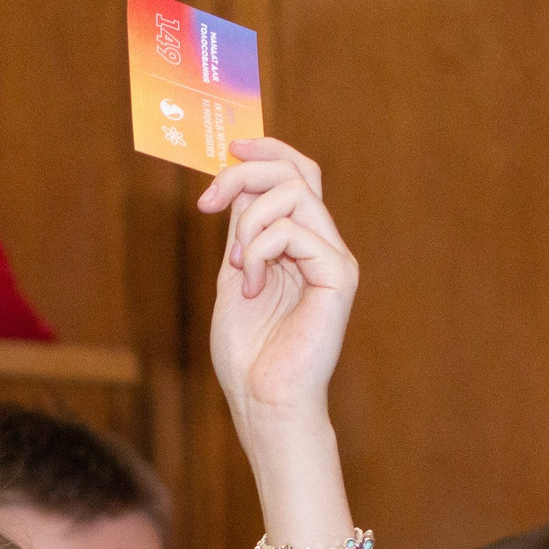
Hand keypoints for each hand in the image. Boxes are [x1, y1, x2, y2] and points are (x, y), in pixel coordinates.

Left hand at [198, 139, 355, 430]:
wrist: (263, 399)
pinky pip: (294, 231)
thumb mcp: (234, 275)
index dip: (266, 150)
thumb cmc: (248, 352)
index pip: (296, 174)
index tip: (228, 150)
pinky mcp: (339, 275)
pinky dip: (259, 250)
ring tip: (236, 267)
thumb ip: (241, 231)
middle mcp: (322, 244)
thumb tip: (237, 183)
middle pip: (297, 171)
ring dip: (249, 222)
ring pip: (294, 192)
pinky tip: (252, 286)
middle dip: (246, 172)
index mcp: (300, 242)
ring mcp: (334, 258)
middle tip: (209, 202)